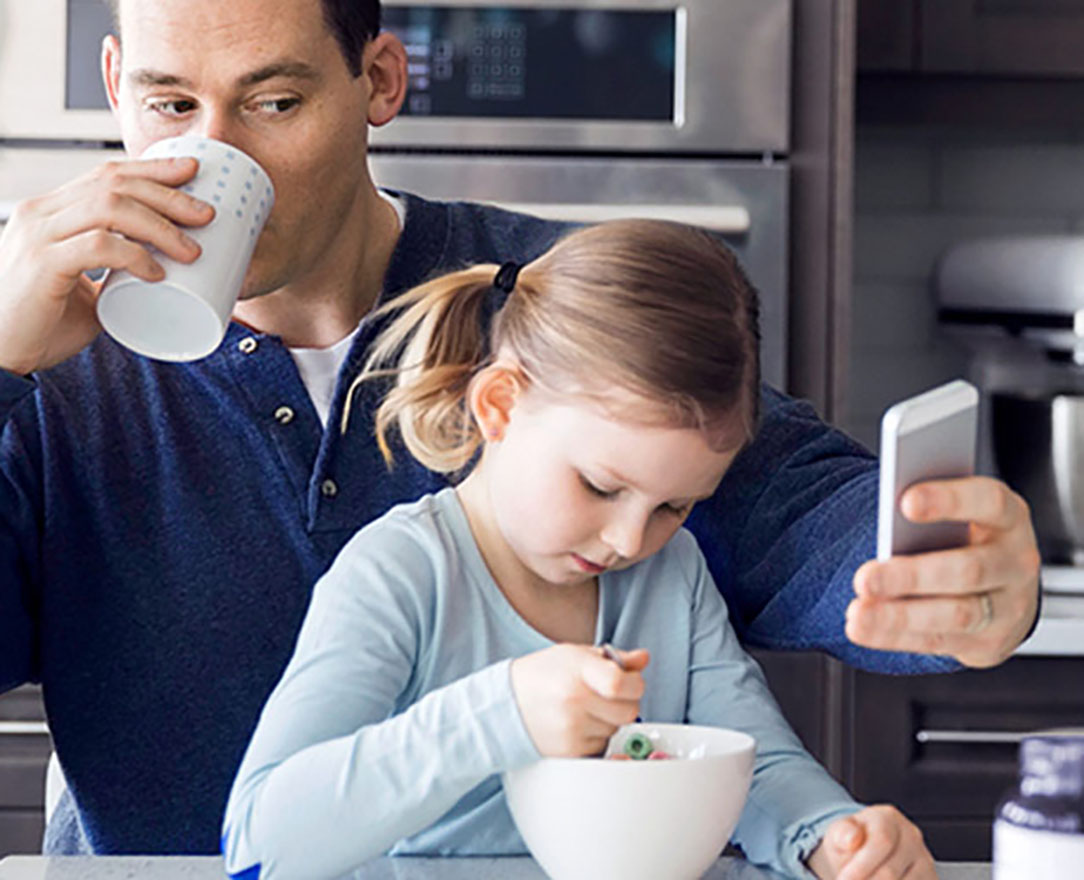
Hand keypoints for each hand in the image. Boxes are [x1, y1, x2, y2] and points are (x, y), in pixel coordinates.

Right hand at [0, 156, 214, 374]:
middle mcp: (41, 214)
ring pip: (110, 207)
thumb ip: (112, 273)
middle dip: (167, 194)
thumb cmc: (39, 324)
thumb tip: (160, 273)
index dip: (152, 169)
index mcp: (50, 212)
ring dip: (159, 225)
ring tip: (191, 249)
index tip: (192, 171)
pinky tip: (157, 273)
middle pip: (114, 184)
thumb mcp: (82, 287)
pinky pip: (98, 245)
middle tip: (205, 213)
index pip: (105, 174)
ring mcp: (38, 236)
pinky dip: (135, 255)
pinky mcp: (42, 264)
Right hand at [510, 644, 648, 757]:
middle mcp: (574, 700)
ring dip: (610, 719)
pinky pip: (603, 745)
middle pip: (629, 710)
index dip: (633, 682)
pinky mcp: (570, 750)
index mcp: (578, 670)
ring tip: (586, 707)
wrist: (507, 704)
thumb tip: (643, 659)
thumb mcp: (576, 654)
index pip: (621, 682)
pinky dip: (597, 736)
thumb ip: (615, 658)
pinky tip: (579, 723)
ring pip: (617, 729)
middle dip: (625, 701)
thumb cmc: (542, 674)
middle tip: (608, 694)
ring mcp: (572, 728)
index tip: (628, 680)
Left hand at [806, 805, 935, 879]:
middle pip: (891, 871)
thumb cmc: (851, 844)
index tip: (844, 879)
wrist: (862, 854)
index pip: (882, 841)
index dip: (861, 865)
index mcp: (887, 817)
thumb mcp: (838, 833)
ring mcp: (924, 860)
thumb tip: (851, 839)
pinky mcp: (930, 879)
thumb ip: (842, 834)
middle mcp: (911, 836)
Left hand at [848, 476, 1039, 667]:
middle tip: (864, 578)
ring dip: (899, 616)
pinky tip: (863, 628)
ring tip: (858, 613)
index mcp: (1009, 518)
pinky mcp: (990, 643)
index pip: (989, 502)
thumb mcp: (957, 517)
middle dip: (911, 576)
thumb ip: (927, 514)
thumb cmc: (964, 540)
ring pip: (955, 615)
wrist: (1002, 590)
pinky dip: (895, 635)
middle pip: (968, 570)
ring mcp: (1009, 607)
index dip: (949, 500)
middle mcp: (1016, 563)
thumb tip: (888, 517)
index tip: (905, 502)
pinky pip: (938, 641)